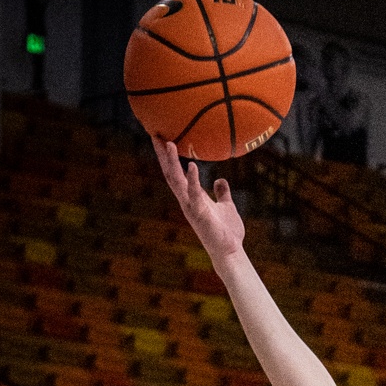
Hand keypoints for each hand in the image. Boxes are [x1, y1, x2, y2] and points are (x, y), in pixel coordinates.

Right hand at [152, 135, 245, 269]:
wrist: (230, 251)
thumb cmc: (227, 232)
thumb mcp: (226, 206)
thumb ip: (221, 193)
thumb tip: (220, 180)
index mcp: (192, 197)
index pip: (176, 173)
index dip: (168, 157)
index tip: (162, 138)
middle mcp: (187, 200)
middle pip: (170, 173)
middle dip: (162, 154)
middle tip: (155, 133)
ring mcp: (191, 207)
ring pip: (176, 181)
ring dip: (172, 162)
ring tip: (170, 143)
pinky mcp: (199, 214)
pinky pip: (194, 194)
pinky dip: (193, 180)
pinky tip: (193, 165)